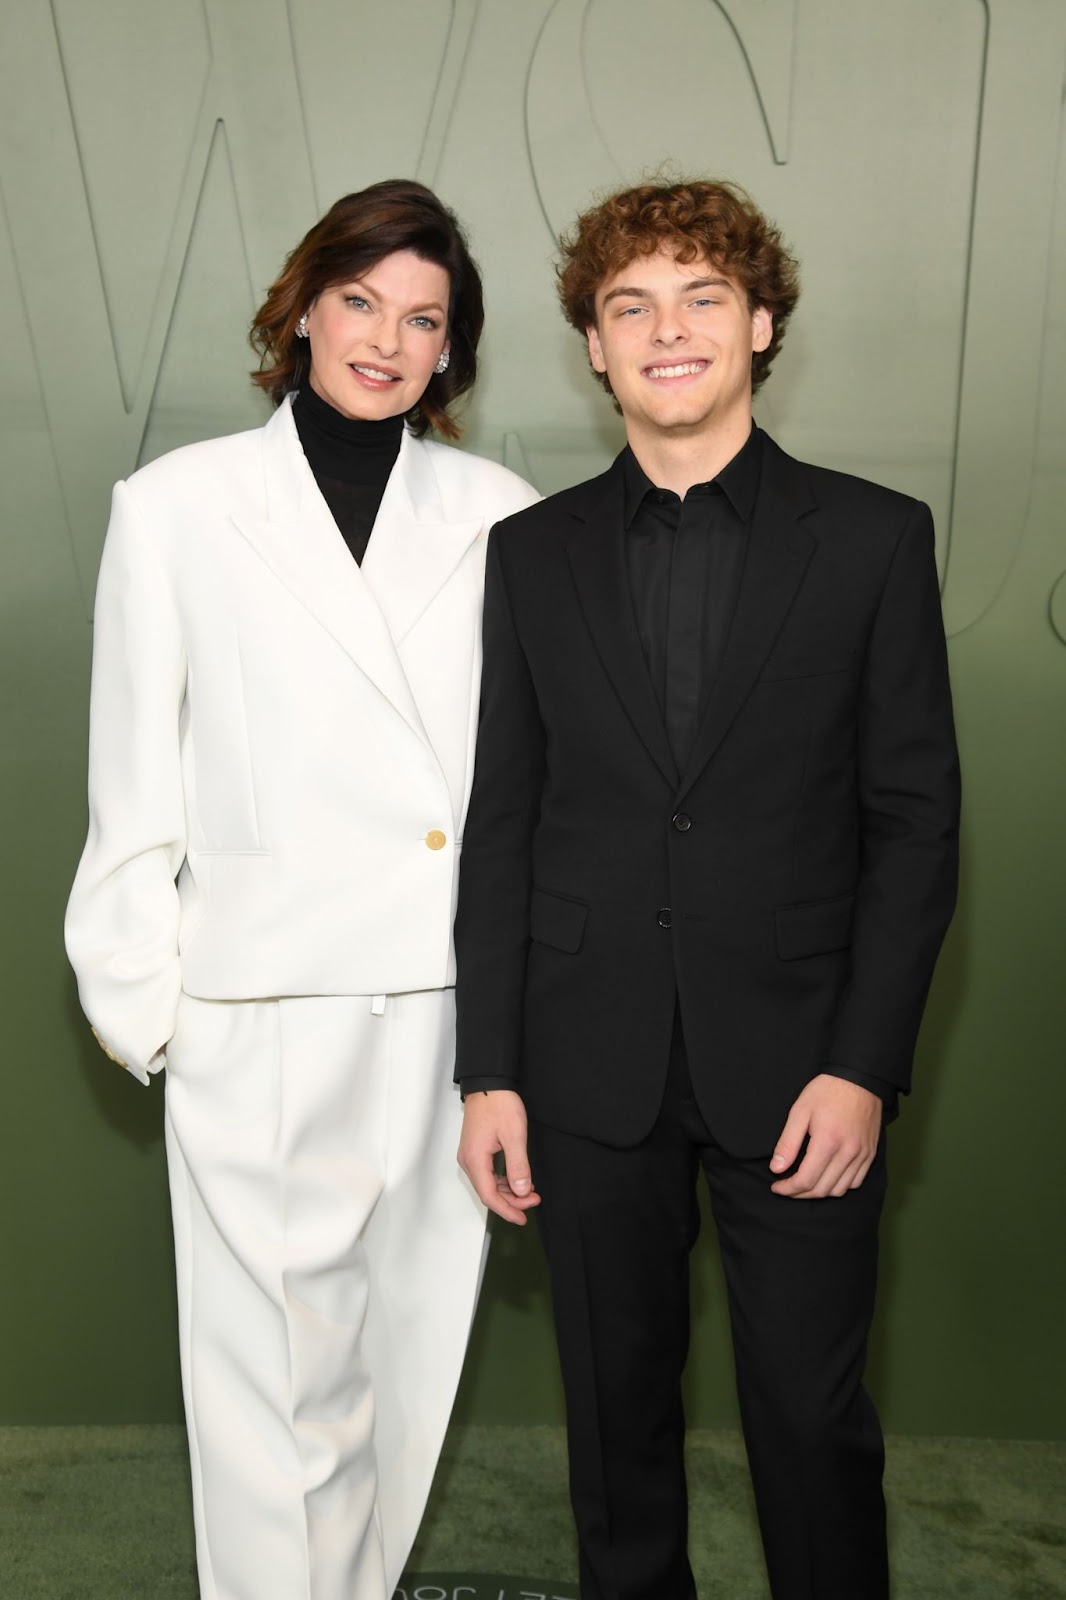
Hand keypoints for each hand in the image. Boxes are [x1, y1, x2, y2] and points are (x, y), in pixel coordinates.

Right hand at [458, 1089, 540, 1224]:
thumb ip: (518, 1166)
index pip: (489, 1196)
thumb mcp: (514, 1136)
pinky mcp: (475, 1149)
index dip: (507, 1210)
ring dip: (508, 1191)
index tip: (523, 1218)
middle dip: (511, 1201)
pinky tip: (517, 1179)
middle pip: (488, 1192)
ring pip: (488, 1183)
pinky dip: (502, 1180)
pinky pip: (487, 1173)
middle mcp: (468, 1160)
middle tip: (534, 1200)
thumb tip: (521, 1192)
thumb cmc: (499, 1105)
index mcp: (475, 1160)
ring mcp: (470, 1155)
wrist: (488, 1083)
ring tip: (530, 1191)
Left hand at [769, 1074, 881, 1197]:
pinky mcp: (870, 1154)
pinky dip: (839, 1186)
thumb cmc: (827, 1091)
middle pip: (821, 1189)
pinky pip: (855, 1182)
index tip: (776, 1186)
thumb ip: (788, 1143)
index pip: (806, 1180)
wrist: (860, 1078)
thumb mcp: (800, 1111)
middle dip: (800, 1194)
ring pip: (839, 1190)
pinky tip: (827, 1177)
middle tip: (786, 1187)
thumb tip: (777, 1169)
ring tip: (804, 1184)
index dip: (788, 1189)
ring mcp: (862, 1155)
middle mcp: (848, 1153)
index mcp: (828, 1142)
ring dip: (819, 1192)